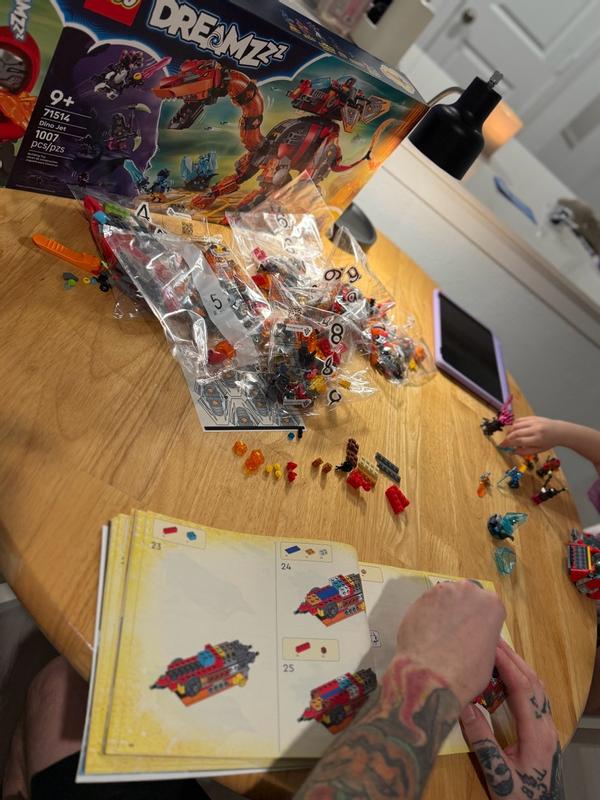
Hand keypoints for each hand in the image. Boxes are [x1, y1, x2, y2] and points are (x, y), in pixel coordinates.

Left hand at [395, 580, 505, 707]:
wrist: (430, 676)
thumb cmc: (465, 672)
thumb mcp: (490, 655)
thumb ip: (485, 635)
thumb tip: (475, 634)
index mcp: (492, 604)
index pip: (488, 608)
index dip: (480, 621)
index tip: (474, 631)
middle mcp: (468, 590)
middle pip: (466, 597)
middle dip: (461, 612)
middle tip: (455, 632)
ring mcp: (443, 591)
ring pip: (445, 598)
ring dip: (444, 611)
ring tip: (438, 634)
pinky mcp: (421, 596)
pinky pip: (428, 604)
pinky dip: (427, 614)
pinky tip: (425, 632)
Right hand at [460, 639, 563, 798]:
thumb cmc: (519, 799)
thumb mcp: (498, 774)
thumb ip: (482, 741)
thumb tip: (465, 706)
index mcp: (537, 734)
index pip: (523, 689)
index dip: (507, 665)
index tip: (489, 646)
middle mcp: (546, 727)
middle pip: (533, 683)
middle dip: (513, 658)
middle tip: (491, 638)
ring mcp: (548, 730)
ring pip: (538, 689)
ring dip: (519, 667)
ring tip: (498, 651)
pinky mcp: (544, 734)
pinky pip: (536, 698)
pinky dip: (523, 680)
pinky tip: (509, 679)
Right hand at [499, 416, 563, 455]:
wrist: (559, 431)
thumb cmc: (549, 442)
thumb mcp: (539, 450)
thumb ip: (525, 451)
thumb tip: (513, 452)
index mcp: (537, 439)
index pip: (519, 441)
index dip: (509, 443)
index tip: (502, 446)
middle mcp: (535, 429)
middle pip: (516, 432)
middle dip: (507, 438)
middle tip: (503, 442)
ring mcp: (534, 422)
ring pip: (516, 425)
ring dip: (509, 431)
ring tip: (508, 436)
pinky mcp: (533, 417)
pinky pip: (519, 420)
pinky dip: (514, 425)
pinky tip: (513, 429)